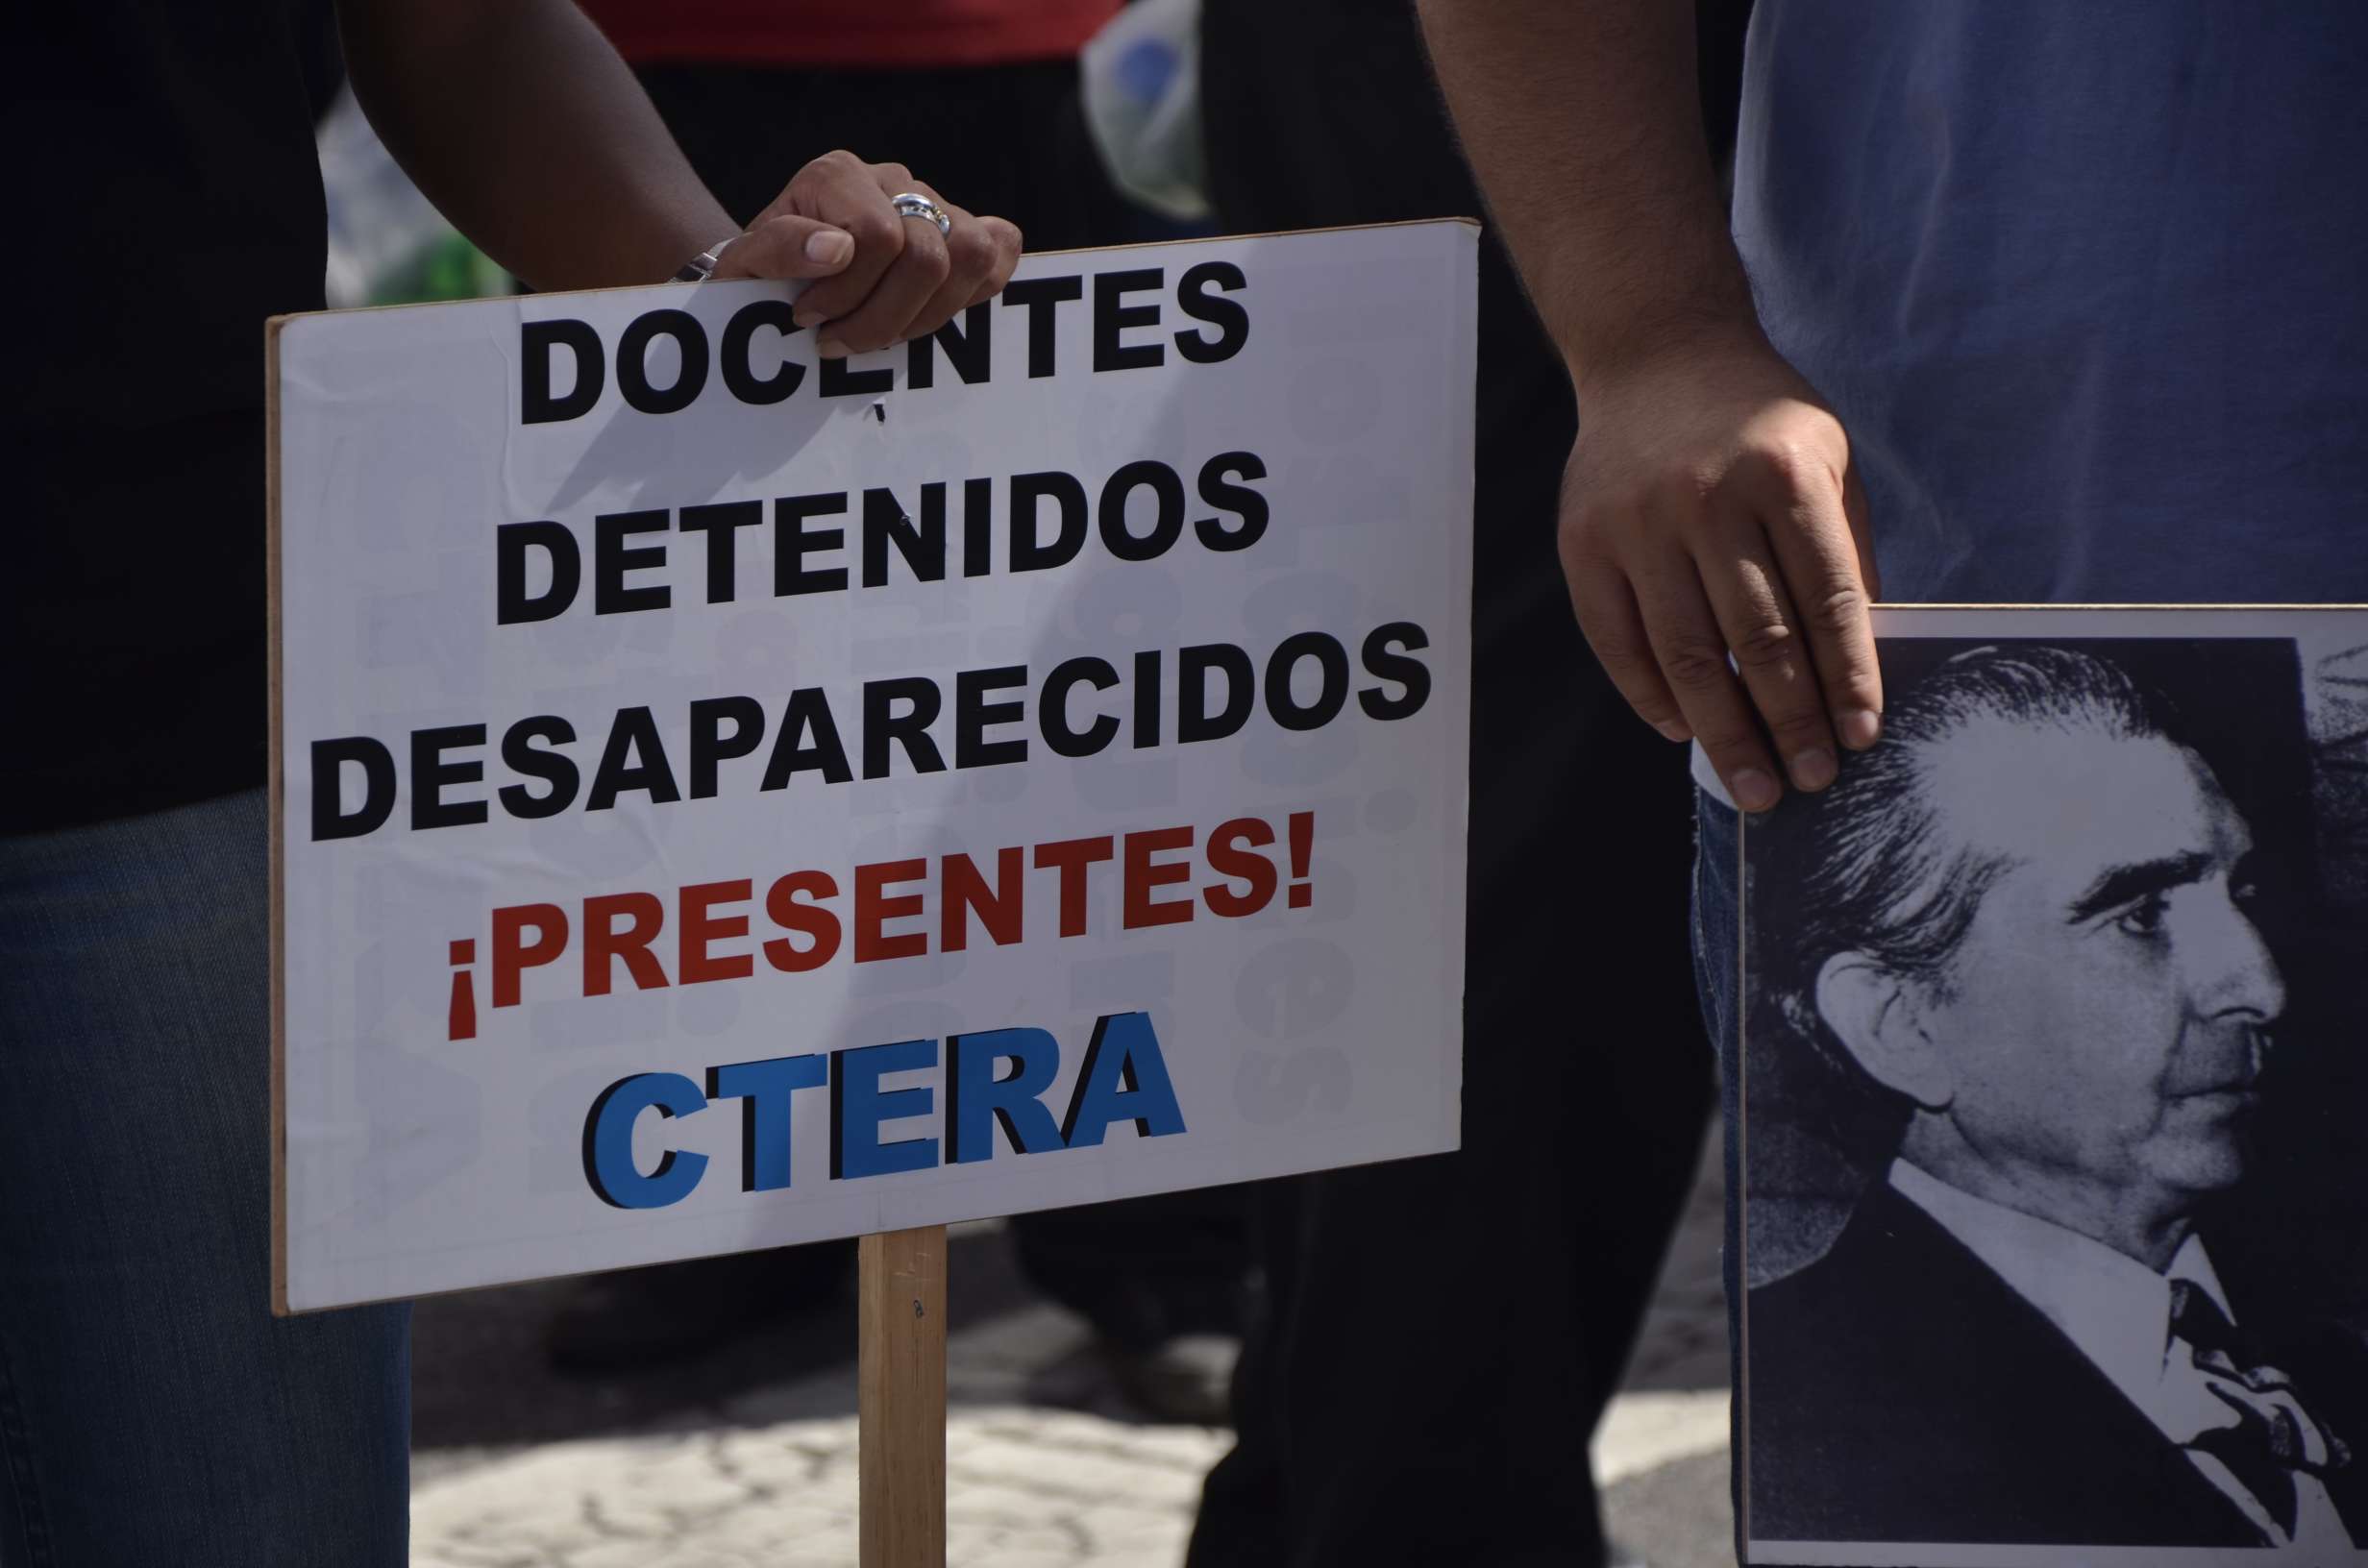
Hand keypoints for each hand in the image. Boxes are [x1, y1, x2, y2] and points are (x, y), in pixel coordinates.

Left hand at [713, 150, 1022, 358]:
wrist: (779, 273)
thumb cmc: (762, 273)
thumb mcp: (744, 265)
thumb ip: (776, 248)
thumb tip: (836, 249)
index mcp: (837, 175)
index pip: (878, 236)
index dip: (849, 292)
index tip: (809, 319)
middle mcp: (892, 179)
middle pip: (928, 254)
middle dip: (885, 316)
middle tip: (839, 339)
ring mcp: (934, 202)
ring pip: (973, 254)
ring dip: (929, 314)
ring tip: (883, 331)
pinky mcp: (965, 229)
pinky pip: (1003, 248)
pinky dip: (977, 289)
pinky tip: (927, 312)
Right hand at [1561, 327, 1882, 811]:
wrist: (1655, 352)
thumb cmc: (1756, 418)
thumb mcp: (1825, 458)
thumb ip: (1842, 551)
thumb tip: (1853, 664)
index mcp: (1783, 475)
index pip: (1825, 599)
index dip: (1848, 677)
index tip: (1861, 737)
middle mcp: (1707, 498)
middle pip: (1757, 639)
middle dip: (1789, 723)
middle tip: (1810, 782)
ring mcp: (1638, 522)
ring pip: (1686, 653)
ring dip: (1724, 731)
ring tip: (1754, 783)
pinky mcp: (1584, 542)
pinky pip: (1618, 641)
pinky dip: (1650, 695)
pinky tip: (1682, 729)